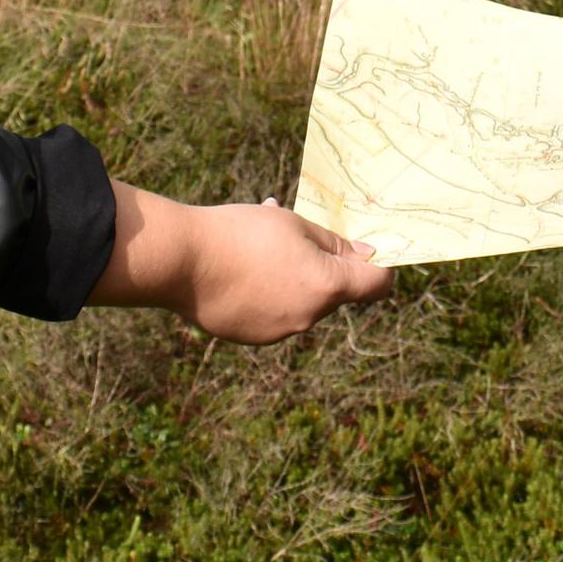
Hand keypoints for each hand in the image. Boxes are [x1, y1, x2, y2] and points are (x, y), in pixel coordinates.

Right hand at [90, 182, 389, 343]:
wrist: (181, 261)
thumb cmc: (240, 232)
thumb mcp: (294, 224)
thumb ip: (333, 243)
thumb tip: (366, 255)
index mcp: (326, 286)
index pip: (378, 284)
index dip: (381, 265)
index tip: (368, 249)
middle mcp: (309, 317)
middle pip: (334, 291)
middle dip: (321, 265)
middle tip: (292, 234)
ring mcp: (279, 332)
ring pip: (301, 301)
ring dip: (290, 277)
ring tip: (256, 247)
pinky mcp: (252, 336)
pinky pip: (273, 313)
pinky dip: (266, 294)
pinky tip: (238, 271)